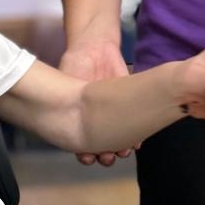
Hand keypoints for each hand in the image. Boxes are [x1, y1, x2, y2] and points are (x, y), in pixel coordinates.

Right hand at [61, 39, 133, 165]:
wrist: (96, 47)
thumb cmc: (77, 62)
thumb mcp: (66, 78)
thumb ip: (69, 92)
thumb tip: (72, 111)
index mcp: (79, 117)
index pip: (81, 142)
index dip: (83, 153)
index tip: (86, 157)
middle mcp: (96, 119)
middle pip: (100, 146)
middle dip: (103, 155)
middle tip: (106, 157)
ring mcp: (113, 114)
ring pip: (118, 140)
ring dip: (120, 149)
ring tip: (122, 152)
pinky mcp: (128, 106)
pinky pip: (134, 126)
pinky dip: (137, 136)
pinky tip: (137, 142)